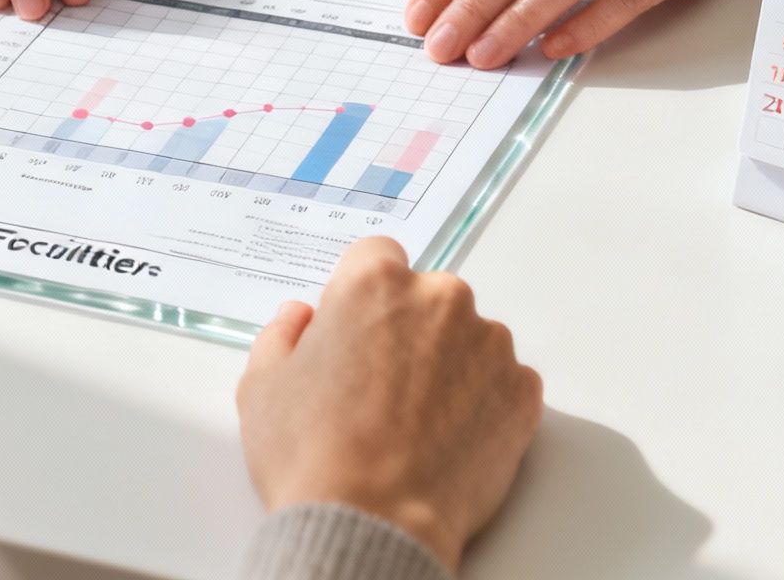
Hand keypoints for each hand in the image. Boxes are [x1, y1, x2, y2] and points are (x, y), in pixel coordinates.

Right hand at [236, 238, 542, 572]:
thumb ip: (283, 334)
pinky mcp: (522, 392)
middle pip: (427, 296)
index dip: (363, 296)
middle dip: (409, 330)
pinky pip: (504, 381)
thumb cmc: (313, 458)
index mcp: (374, 284)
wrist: (372, 526)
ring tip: (417, 422)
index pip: (377, 257)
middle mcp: (440, 299)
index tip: (357, 330)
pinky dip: (483, 401)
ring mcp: (489, 345)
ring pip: (469, 338)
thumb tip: (300, 319)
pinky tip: (449, 437)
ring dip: (450, 364)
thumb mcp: (262, 387)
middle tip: (381, 386)